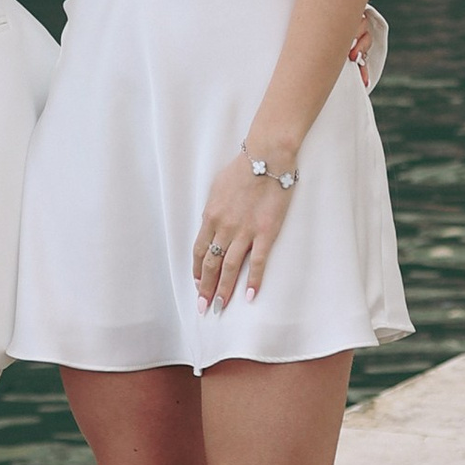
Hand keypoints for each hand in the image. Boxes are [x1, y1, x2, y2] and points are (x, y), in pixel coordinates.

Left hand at [192, 148, 294, 314]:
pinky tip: (250, 296)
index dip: (197, 270)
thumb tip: (210, 223)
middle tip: (203, 308)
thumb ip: (213, 209)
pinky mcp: (266, 233)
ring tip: (220, 307)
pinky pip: (257, 262)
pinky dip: (252, 281)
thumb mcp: (217, 186)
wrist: (267, 157)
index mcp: (210, 215)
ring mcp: (245, 231)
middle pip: (211, 264)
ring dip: (224, 290)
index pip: (199, 250)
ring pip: (229, 267)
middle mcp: (224, 227)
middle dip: (205, 288)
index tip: (196, 285)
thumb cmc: (242, 168)